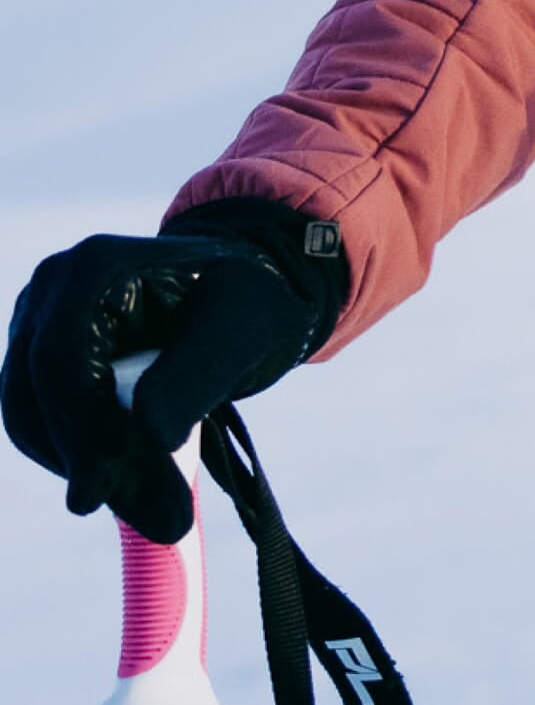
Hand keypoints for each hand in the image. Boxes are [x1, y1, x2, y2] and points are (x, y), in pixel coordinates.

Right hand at [2, 202, 344, 542]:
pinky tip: (141, 482)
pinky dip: (89, 464)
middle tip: (167, 521)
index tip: (97, 496)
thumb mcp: (241, 330)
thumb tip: (149, 435)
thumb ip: (196, 377)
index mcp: (96, 266)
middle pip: (41, 397)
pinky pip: (46, 431)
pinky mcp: (39, 366)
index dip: (77, 431)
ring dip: (93, 472)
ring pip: (36, 424)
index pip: (60, 360)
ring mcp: (37, 326)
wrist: (235, 295)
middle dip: (96, 464)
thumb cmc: (244, 302)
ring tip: (165, 506)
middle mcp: (53, 290)